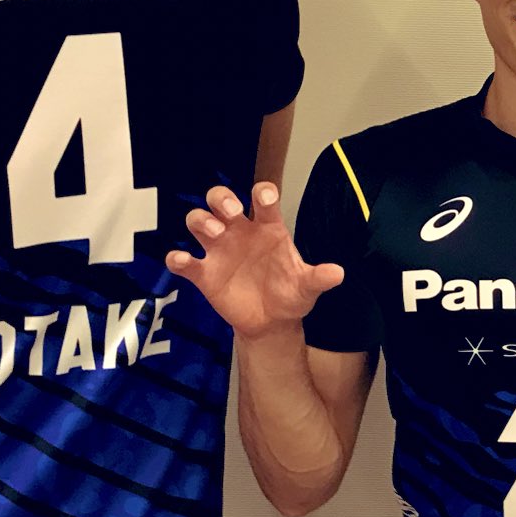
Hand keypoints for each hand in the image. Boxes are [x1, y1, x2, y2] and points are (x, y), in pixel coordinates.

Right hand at [166, 183, 342, 339]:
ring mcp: (220, 251)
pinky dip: (178, 258)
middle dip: (222, 199)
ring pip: (198, 221)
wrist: (272, 323)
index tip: (262, 200)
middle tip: (232, 212)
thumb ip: (318, 278)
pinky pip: (184, 261)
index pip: (262, 200)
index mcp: (268, 229)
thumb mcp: (306, 287)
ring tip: (214, 233)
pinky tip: (182, 261)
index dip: (262, 194)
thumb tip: (337, 274)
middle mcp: (240, 233)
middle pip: (221, 199)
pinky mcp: (204, 274)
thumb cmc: (289, 294)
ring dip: (201, 221)